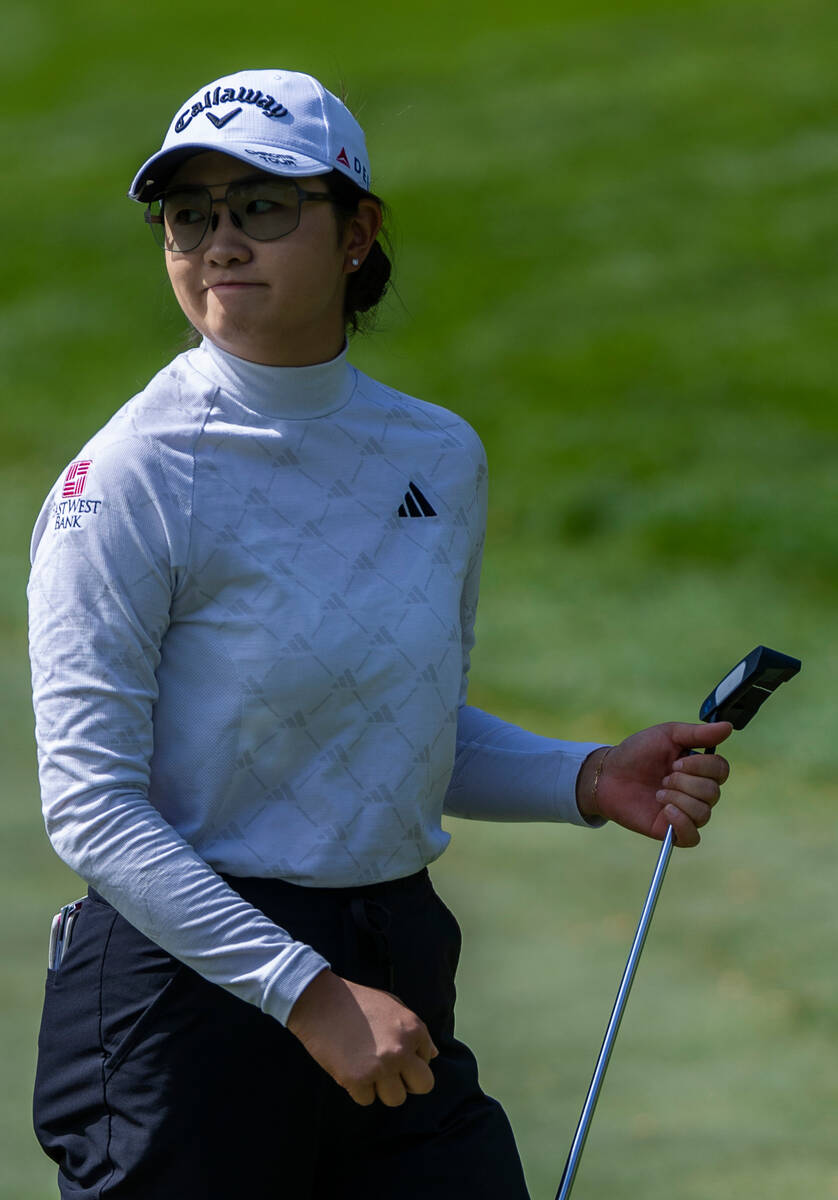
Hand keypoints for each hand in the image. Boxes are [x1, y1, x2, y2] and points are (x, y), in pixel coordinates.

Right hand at [287, 969, 437, 1106]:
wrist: (320, 1001)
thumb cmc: (358, 1002)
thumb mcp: (394, 1006)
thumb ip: (416, 1032)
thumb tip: (434, 1055)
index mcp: (414, 1029)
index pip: (428, 1060)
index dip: (411, 1059)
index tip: (392, 1050)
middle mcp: (401, 1050)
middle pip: (423, 1086)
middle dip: (408, 1082)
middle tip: (390, 1073)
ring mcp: (380, 1067)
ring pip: (396, 1099)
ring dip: (383, 1088)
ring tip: (367, 1068)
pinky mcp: (357, 1080)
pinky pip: (367, 1100)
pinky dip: (358, 1089)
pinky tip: (350, 1068)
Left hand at [577, 721, 731, 846]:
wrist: (609, 774)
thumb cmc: (637, 752)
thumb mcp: (667, 735)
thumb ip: (698, 733)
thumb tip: (729, 727)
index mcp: (699, 769)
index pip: (721, 770)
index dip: (701, 766)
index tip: (676, 761)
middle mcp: (697, 792)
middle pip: (713, 792)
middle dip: (685, 782)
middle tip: (663, 777)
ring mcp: (686, 812)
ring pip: (704, 813)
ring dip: (679, 798)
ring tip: (658, 792)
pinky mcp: (672, 831)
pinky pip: (693, 837)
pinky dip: (682, 823)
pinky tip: (666, 810)